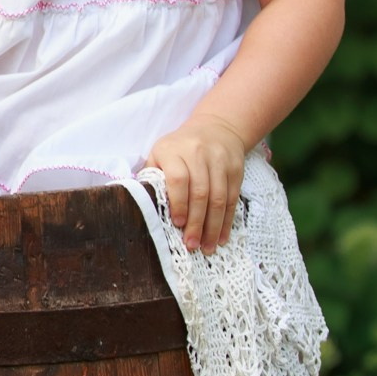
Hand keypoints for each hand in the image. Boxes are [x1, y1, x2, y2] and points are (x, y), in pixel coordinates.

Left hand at [145, 114, 247, 253]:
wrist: (216, 128)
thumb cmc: (179, 148)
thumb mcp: (160, 153)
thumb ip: (152, 177)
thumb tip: (140, 206)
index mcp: (174, 150)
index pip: (178, 179)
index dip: (179, 203)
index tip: (178, 224)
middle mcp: (198, 154)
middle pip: (200, 192)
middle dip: (196, 223)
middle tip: (191, 245)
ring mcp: (220, 161)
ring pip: (219, 198)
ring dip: (213, 227)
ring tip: (207, 247)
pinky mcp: (236, 169)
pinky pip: (232, 199)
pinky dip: (227, 221)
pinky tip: (221, 237)